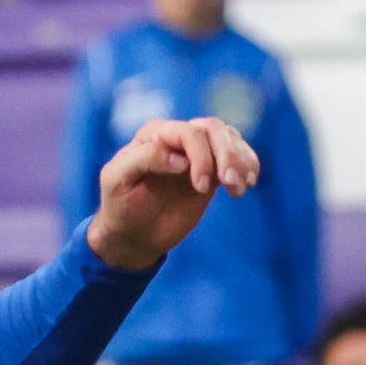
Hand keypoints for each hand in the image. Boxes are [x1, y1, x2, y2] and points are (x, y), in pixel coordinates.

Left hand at [83, 117, 260, 270]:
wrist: (134, 234)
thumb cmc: (120, 205)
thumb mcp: (117, 180)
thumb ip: (144, 159)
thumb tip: (180, 159)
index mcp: (154, 134)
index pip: (187, 132)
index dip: (200, 155)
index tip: (199, 187)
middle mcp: (177, 137)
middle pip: (213, 130)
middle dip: (226, 155)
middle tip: (230, 184)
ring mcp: (197, 153)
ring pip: (228, 139)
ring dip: (240, 160)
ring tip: (240, 188)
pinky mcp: (212, 171)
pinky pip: (236, 156)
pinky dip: (248, 165)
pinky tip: (248, 182)